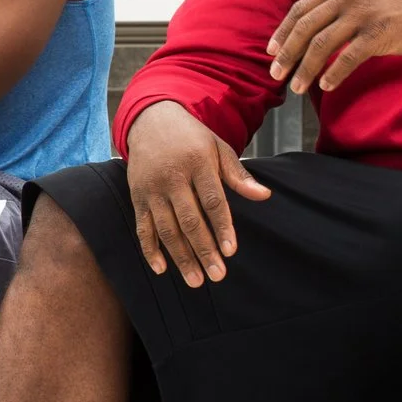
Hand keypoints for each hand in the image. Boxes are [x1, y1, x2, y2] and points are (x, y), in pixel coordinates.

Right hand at [125, 99, 271, 287]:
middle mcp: (172, 177)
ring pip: (166, 229)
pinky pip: (143, 227)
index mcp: (197, 163)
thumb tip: (264, 196)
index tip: (230, 251)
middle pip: (189, 220)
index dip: (222, 226)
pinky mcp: (137, 196)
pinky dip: (150, 249)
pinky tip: (162, 269)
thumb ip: (238, 175)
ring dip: (181, 257)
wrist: (151, 120)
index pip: (212, 200)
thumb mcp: (218, 148)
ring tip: (195, 281)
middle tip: (217, 275)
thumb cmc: (191, 137)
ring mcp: (152, 188)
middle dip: (204, 250)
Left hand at [268, 0, 401, 95]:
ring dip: (305, 70)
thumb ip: (339, 2)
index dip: (283, 32)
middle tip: (275, 74)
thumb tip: (311, 25)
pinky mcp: (378, 34)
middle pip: (305, 28)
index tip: (272, 50)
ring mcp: (362, 14)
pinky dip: (333, 75)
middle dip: (286, 54)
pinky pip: (347, 59)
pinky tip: (326, 86)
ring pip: (321, 46)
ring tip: (296, 87)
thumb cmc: (401, 1)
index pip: (300, 9)